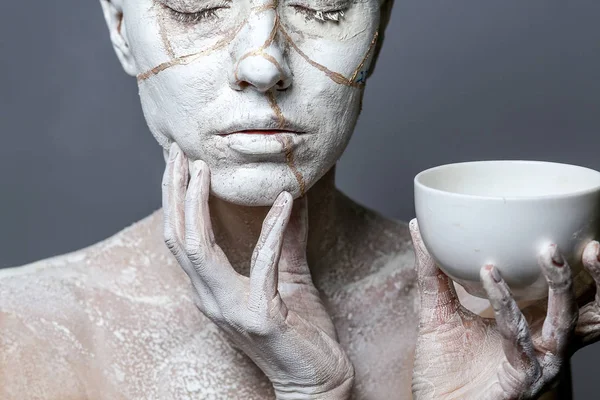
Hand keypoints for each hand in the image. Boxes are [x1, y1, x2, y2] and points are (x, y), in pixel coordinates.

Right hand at [161, 143, 353, 399]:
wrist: (315, 380)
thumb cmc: (300, 332)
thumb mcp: (290, 276)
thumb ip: (285, 239)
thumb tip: (290, 198)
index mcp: (213, 290)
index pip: (181, 239)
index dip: (175, 200)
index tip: (180, 163)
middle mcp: (211, 298)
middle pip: (179, 238)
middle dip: (174, 193)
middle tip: (178, 152)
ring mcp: (231, 309)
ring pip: (198, 248)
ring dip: (197, 205)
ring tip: (204, 169)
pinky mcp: (260, 315)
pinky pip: (262, 263)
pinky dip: (272, 229)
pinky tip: (285, 201)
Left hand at [408, 218, 586, 399]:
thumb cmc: (443, 368)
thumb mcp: (437, 310)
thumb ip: (432, 271)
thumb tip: (417, 228)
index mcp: (534, 325)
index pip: (572, 294)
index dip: (585, 269)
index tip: (581, 234)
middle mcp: (544, 343)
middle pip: (586, 309)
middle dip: (594, 278)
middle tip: (586, 244)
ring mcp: (537, 362)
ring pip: (564, 321)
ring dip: (561, 286)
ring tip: (548, 253)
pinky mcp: (521, 379)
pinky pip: (519, 336)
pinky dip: (505, 303)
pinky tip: (490, 274)